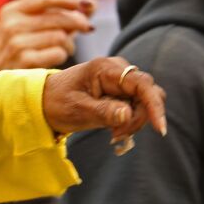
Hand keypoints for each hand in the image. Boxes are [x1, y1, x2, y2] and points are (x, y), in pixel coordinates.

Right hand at [0, 0, 94, 74]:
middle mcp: (12, 24)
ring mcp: (16, 43)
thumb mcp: (23, 25)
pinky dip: (62, 56)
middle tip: (88, 28)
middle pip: (58, 17)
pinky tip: (54, 59)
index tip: (88, 3)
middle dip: (79, 22)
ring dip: (69, 44)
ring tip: (65, 48)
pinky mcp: (23, 61)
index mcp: (12, 10)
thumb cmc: (16, 50)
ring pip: (61, 36)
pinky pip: (58, 53)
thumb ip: (49, 12)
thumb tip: (88, 4)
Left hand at [41, 55, 167, 143]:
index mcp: (106, 69)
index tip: (159, 128)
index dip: (154, 105)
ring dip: (133, 122)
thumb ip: (103, 112)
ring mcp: (121, 80)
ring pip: (144, 103)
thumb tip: (128, 114)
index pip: (141, 83)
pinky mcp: (121, 92)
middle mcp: (118, 70)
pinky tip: (114, 130)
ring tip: (112, 133)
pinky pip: (137, 107)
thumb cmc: (57, 102)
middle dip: (138, 118)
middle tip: (116, 135)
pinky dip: (129, 122)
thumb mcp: (77, 110)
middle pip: (147, 95)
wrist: (44, 101)